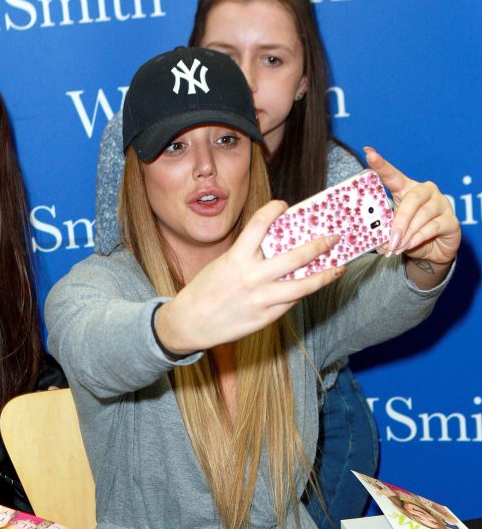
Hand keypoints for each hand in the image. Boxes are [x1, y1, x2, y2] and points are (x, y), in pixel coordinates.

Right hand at [156, 200, 344, 353]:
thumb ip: (248, 255)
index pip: (260, 223)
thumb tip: (277, 246)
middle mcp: (252, 277)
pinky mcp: (266, 317)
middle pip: (296, 255)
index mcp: (237, 258)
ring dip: (325, 274)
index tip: (284, 205)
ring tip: (338, 268)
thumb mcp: (223, 264)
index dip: (274, 209)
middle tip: (334, 238)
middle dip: (320, 245)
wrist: (191, 323)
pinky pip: (291, 301)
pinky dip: (303, 292)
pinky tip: (312, 286)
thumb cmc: (205, 290)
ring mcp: (262, 298)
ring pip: (303, 285)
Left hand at [365, 147, 459, 269]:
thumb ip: (385, 230)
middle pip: (412, 199)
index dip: (382, 165)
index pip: (393, 176)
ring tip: (396, 247)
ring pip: (422, 215)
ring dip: (407, 233)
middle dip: (399, 221)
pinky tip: (409, 245)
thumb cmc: (410, 235)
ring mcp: (441, 204)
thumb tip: (377, 240)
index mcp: (407, 189)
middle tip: (390, 238)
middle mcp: (426, 191)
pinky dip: (418, 237)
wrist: (432, 251)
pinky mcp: (451, 220)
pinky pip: (433, 227)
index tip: (369, 153)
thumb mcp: (393, 230)